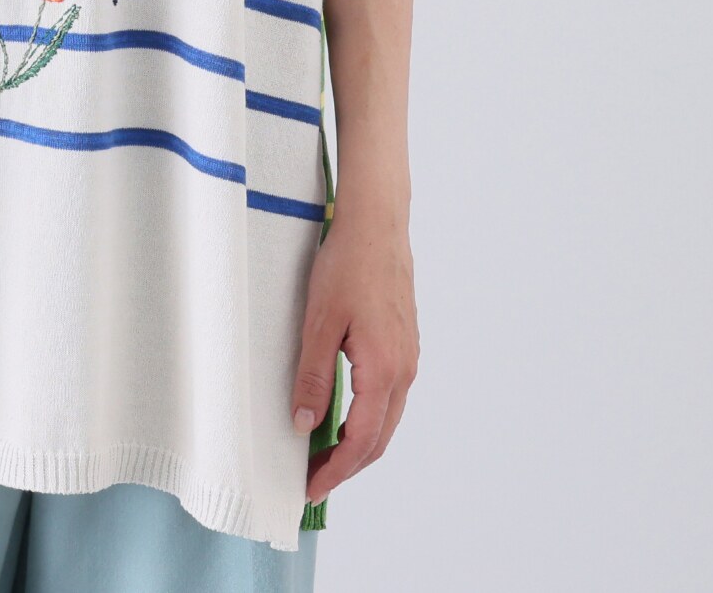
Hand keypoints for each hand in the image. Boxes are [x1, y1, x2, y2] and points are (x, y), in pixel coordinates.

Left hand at [292, 215, 418, 504]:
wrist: (377, 225)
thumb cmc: (347, 265)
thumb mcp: (319, 322)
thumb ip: (313, 376)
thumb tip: (304, 423)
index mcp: (383, 370)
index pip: (361, 441)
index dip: (336, 470)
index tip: (311, 487)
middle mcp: (404, 370)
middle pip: (378, 439)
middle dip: (347, 465)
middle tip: (313, 478)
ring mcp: (408, 357)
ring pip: (386, 419)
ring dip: (358, 443)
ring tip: (323, 453)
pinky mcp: (404, 344)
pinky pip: (389, 397)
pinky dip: (368, 418)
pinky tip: (344, 415)